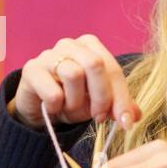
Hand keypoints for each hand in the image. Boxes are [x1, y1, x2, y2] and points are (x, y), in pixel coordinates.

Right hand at [7, 34, 141, 131]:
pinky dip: (56, 106)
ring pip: (73, 74)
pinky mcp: (31, 70)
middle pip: (95, 64)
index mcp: (90, 46)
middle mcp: (69, 44)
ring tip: (70, 108)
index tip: (125, 122)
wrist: (38, 109)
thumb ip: (118, 105)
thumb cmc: (71, 100)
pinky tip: (52, 108)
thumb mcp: (98, 103)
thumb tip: (135, 116)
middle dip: (101, 96)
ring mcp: (48, 55)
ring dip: (75, 101)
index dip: (122, 97)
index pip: (112, 69)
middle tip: (99, 118)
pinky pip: (52, 92)